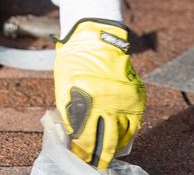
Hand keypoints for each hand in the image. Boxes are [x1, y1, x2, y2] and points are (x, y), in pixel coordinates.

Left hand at [54, 18, 145, 169]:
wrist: (97, 38)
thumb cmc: (75, 60)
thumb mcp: (64, 85)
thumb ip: (69, 111)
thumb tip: (73, 135)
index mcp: (86, 99)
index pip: (85, 137)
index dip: (81, 151)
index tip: (78, 157)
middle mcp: (108, 102)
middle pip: (104, 142)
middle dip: (97, 156)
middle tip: (93, 163)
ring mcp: (124, 101)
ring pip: (121, 137)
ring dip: (112, 150)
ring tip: (105, 157)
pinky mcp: (136, 98)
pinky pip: (134, 125)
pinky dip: (127, 136)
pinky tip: (119, 142)